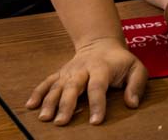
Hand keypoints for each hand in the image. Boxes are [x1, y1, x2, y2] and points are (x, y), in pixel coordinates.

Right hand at [25, 37, 147, 125]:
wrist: (101, 44)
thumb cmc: (120, 61)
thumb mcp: (136, 68)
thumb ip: (137, 84)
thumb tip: (132, 103)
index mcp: (102, 68)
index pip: (99, 86)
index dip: (97, 103)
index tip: (95, 121)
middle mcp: (83, 69)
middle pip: (74, 86)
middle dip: (67, 104)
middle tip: (61, 122)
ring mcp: (69, 71)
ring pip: (58, 85)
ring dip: (50, 101)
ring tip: (45, 118)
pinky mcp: (60, 74)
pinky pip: (47, 82)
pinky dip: (38, 92)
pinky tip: (31, 105)